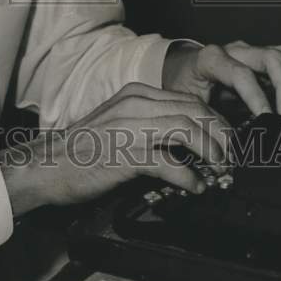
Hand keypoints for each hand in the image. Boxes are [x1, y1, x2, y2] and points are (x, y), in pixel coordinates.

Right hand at [0, 81, 230, 214]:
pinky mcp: (125, 155)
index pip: (188, 99)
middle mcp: (134, 105)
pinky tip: (195, 187)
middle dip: (220, 133)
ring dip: (211, 151)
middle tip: (232, 156)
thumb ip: (150, 124)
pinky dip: (188, 176)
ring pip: (187, 128)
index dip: (214, 120)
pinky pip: (168, 162)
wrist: (48, 165)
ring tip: (220, 170)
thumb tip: (188, 141)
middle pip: (194, 110)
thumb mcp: (119, 123)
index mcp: (135, 94)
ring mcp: (129, 128)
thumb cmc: (84, 150)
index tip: (228, 140)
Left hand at [162, 40, 280, 116]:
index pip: (241, 74)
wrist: (180, 68)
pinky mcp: (260, 58)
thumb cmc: (183, 85)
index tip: (268, 119)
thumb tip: (230, 145)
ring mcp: (249, 52)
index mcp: (211, 59)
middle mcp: (234, 50)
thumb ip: (207, 119)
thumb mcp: (187, 103)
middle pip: (271, 57)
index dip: (258, 98)